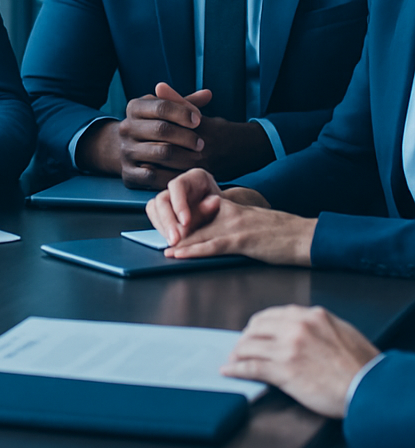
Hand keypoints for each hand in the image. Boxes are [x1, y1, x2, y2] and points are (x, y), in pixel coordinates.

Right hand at [80, 83, 274, 186]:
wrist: (116, 150)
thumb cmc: (151, 128)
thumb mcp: (166, 111)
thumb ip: (187, 104)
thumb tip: (208, 94)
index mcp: (135, 107)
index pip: (160, 105)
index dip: (182, 112)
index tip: (200, 120)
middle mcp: (128, 128)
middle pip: (160, 130)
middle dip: (184, 137)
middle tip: (202, 144)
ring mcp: (127, 153)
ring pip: (157, 154)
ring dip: (181, 159)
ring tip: (199, 161)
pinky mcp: (129, 176)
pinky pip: (152, 178)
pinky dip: (172, 178)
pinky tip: (188, 178)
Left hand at [164, 197, 315, 266]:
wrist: (303, 236)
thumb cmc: (279, 233)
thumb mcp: (250, 221)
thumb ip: (229, 221)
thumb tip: (212, 232)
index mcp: (229, 207)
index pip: (198, 212)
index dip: (181, 221)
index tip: (165, 228)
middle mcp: (227, 212)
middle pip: (195, 223)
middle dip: (176, 233)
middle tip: (157, 241)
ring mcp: (233, 225)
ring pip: (199, 234)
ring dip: (179, 243)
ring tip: (164, 250)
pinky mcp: (242, 239)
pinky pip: (212, 245)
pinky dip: (193, 250)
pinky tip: (180, 253)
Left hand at [221, 306, 378, 416]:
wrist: (369, 387)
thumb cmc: (362, 363)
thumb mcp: (341, 329)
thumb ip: (318, 324)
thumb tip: (303, 326)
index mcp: (308, 315)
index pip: (271, 314)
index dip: (258, 325)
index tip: (254, 332)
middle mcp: (294, 327)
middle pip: (257, 327)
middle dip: (246, 337)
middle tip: (241, 346)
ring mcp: (287, 348)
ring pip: (250, 345)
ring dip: (238, 352)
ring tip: (233, 358)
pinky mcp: (284, 371)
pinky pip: (252, 366)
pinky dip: (237, 368)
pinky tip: (229, 370)